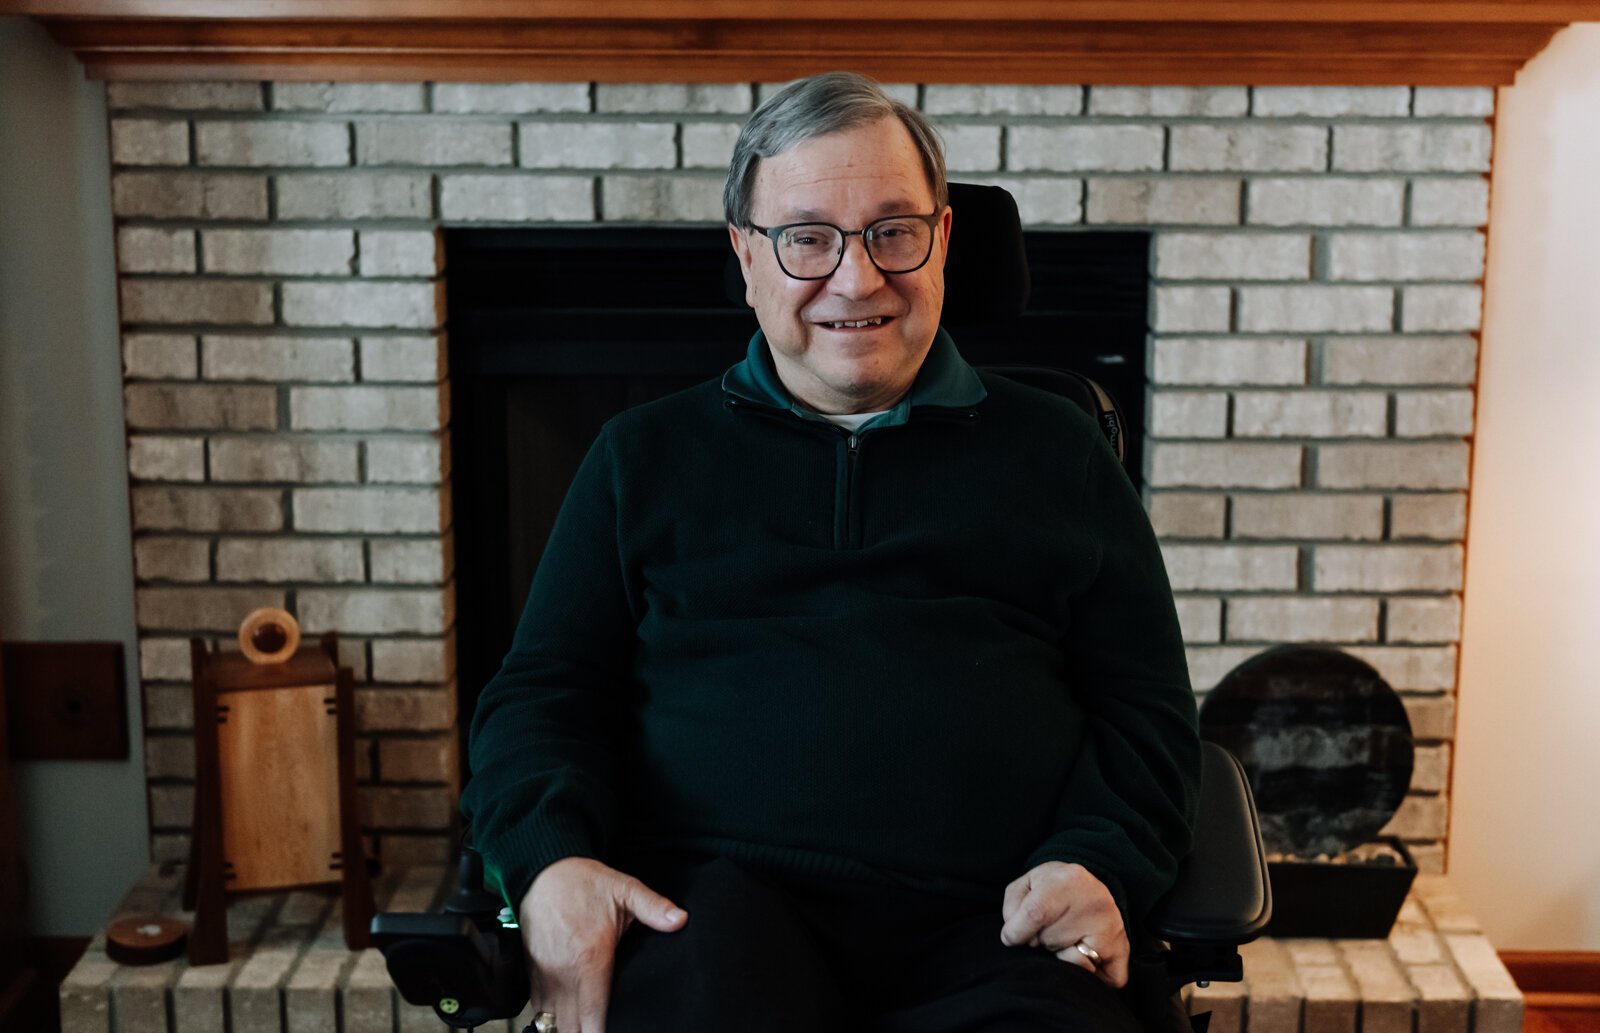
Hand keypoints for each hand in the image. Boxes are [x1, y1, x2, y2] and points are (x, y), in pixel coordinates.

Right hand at [518, 857, 687, 1032]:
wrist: (542, 871)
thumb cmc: (583, 882)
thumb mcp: (624, 889)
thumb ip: (653, 907)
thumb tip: (680, 919)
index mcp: (590, 958)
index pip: (593, 1013)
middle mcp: (564, 972)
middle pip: (571, 1026)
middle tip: (604, 1031)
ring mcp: (545, 974)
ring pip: (552, 1022)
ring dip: (568, 1030)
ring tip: (585, 1030)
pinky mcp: (532, 973)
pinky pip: (538, 1009)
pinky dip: (551, 1020)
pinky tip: (565, 1023)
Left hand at [999, 861, 1129, 987]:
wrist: (1087, 889)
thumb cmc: (1052, 888)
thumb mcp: (1027, 884)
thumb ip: (1013, 905)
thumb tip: (1013, 936)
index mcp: (1069, 879)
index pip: (1036, 914)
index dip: (1017, 931)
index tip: (1010, 937)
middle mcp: (1096, 902)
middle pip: (1050, 939)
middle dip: (1039, 940)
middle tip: (1047, 928)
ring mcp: (1112, 928)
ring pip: (1071, 961)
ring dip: (1059, 954)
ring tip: (1063, 936)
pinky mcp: (1121, 950)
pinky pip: (1102, 978)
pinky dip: (1087, 974)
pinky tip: (1080, 954)